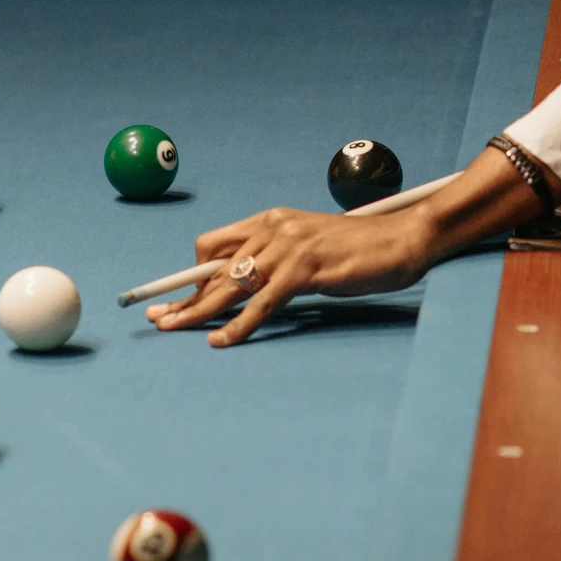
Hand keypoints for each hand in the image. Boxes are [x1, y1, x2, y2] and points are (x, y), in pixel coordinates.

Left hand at [146, 144, 560, 347]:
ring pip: (231, 285)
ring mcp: (289, 246)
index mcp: (271, 219)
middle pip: (214, 266)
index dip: (189, 275)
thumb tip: (241, 288)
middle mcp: (274, 227)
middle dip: (183, 297)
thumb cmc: (358, 251)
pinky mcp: (306, 269)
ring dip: (200, 312)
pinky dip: (239, 325)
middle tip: (158, 320)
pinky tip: (223, 341)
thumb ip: (276, 261)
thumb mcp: (308, 250)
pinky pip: (262, 302)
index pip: (215, 245)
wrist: (403, 241)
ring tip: (176, 331)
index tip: (167, 298)